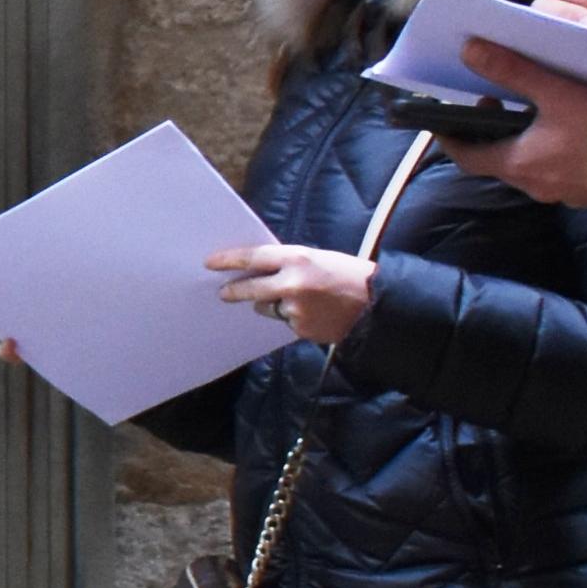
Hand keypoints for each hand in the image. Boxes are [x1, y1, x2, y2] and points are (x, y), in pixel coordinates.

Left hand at [208, 241, 376, 346]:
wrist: (376, 304)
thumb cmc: (348, 274)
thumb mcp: (317, 258)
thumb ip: (288, 264)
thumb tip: (258, 270)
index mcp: (298, 259)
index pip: (253, 258)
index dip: (229, 260)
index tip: (211, 263)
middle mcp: (292, 284)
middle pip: (250, 288)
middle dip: (234, 291)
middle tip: (223, 292)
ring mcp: (295, 309)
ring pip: (268, 308)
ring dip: (274, 304)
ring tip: (302, 299)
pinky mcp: (300, 329)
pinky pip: (286, 322)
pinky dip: (293, 318)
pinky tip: (314, 312)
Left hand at [452, 38, 586, 206]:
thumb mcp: (556, 91)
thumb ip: (513, 71)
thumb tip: (469, 51)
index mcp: (519, 164)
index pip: (468, 157)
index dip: (451, 138)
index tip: (442, 121)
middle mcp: (536, 186)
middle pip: (500, 160)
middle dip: (491, 132)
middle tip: (495, 101)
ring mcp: (565, 192)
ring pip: (531, 165)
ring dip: (523, 140)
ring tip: (532, 108)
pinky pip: (559, 170)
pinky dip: (550, 150)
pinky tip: (568, 129)